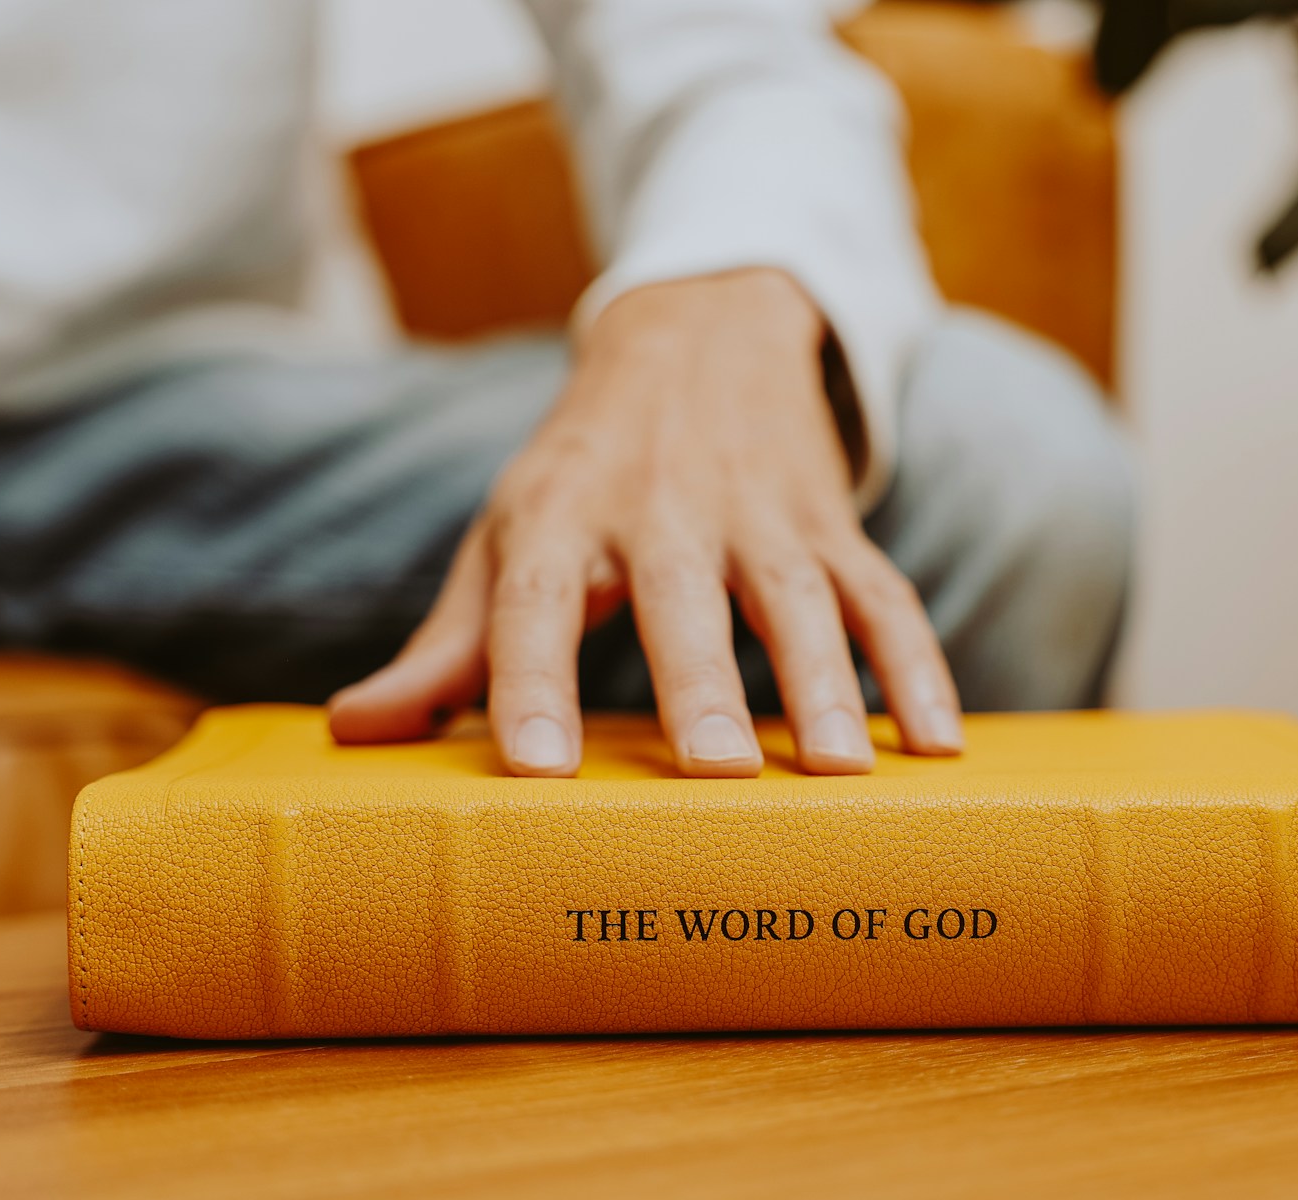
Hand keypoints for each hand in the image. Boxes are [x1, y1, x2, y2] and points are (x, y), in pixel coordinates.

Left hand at [327, 268, 963, 776]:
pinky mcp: (830, 520)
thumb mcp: (508, 535)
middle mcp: (662, 503)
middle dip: (704, 679)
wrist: (698, 331)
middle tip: (720, 769)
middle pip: (682, 594)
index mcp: (561, 512)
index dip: (531, 681)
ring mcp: (759, 509)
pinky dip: (919, 665)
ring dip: (827, 679)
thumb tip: (357, 735)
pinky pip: (884, 594)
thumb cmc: (584, 468)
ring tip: (841, 769)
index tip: (536, 768)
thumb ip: (449, 643)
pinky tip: (939, 742)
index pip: (536, 600)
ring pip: (800, 593)